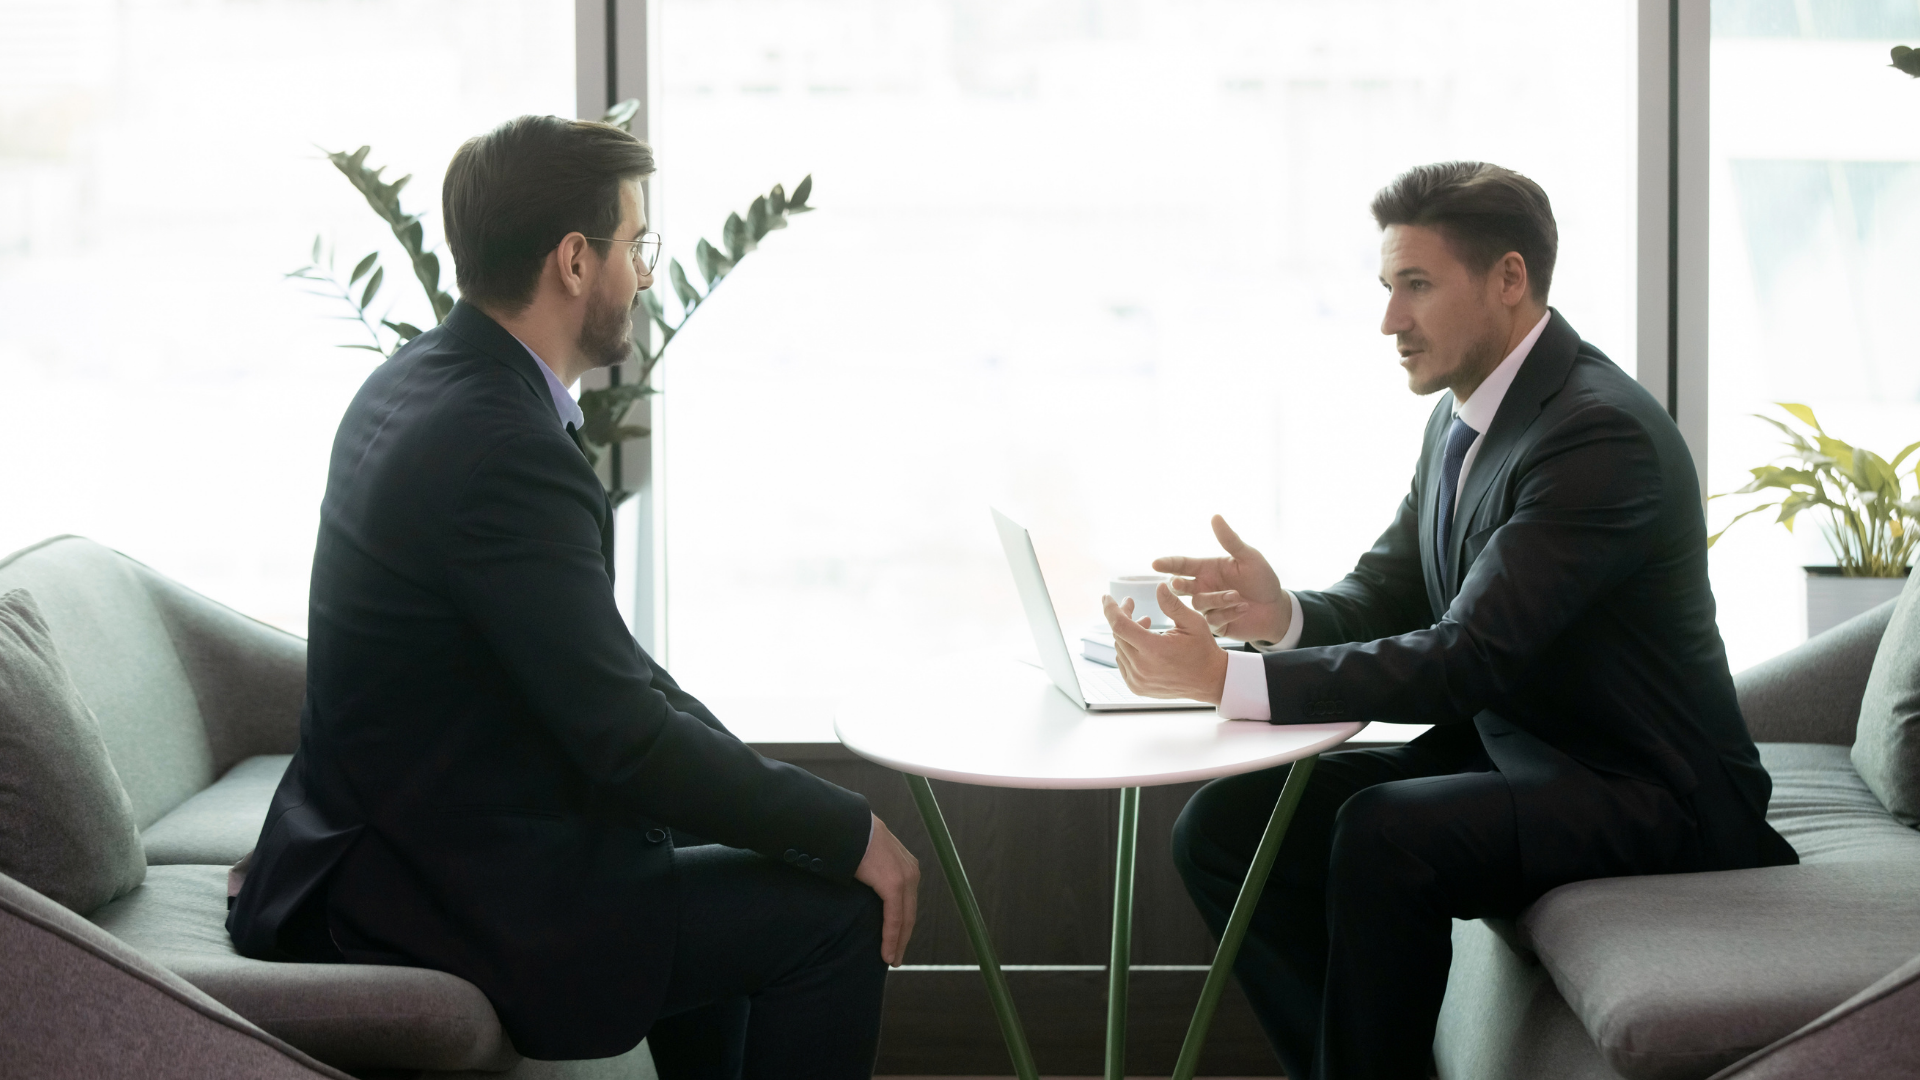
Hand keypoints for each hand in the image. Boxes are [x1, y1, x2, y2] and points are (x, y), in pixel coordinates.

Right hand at [854, 814, 919, 965]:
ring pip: (904, 920)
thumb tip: (868, 886)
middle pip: (909, 913)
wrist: (848, 825)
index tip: (897, 941)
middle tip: (895, 958)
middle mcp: (911, 872)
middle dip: (903, 938)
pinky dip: (891, 937)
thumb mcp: (871, 857)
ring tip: (891, 960)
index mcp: (907, 866)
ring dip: (898, 943)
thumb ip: (876, 873)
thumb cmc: (853, 839)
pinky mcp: (894, 884)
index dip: (902, 924)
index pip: (907, 902)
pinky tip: (887, 953)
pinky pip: (895, 918)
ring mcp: (905, 878)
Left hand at [1101, 583, 1229, 702]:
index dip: (1111, 609)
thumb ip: (1172, 604)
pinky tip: (1142, 643)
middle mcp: (1142, 668)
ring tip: (1145, 624)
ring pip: (1119, 648)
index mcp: (1154, 650)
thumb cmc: (1203, 650)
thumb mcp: (1193, 623)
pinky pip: (1122, 662)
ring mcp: (1138, 680)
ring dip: (1126, 633)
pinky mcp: (1137, 687)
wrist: (1210, 681)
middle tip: (1132, 605)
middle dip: (1122, 616)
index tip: (1107, 598)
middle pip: (1118, 635)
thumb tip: (1159, 586)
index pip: (1120, 626)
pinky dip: (1127, 649)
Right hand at [1152, 515, 1289, 643]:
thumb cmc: (1263, 579)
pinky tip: (1244, 608)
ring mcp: (1209, 607)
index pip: (1182, 565)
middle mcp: (1204, 587)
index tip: (1155, 563)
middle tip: (1179, 583)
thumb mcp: (1249, 557)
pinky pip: (1212, 620)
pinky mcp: (1216, 624)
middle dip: (1179, 585)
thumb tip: (1215, 516)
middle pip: (1180, 587)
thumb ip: (1230, 540)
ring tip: (1238, 596)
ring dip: (1218, 599)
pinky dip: (1228, 613)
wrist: (1277, 609)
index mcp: (1208, 569)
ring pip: (1199, 604)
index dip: (1168, 563)